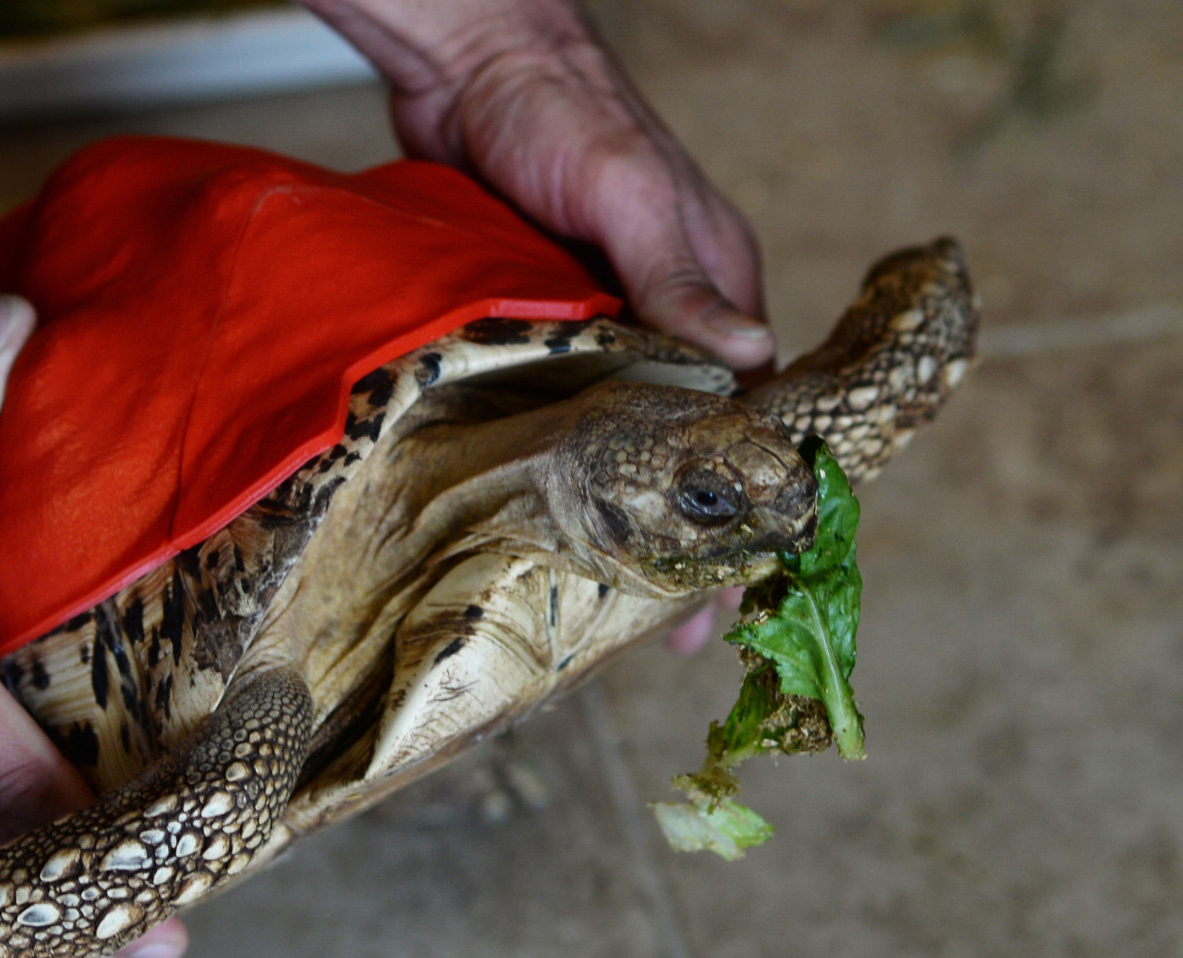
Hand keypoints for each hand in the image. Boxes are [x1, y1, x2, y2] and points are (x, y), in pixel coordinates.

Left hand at [300, 0, 771, 653]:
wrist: (466, 69)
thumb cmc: (563, 113)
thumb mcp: (628, 192)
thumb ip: (678, 276)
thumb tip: (751, 358)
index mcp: (716, 290)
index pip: (751, 419)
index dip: (741, 511)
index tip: (721, 598)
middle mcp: (662, 320)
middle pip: (676, 446)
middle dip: (666, 536)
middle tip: (639, 628)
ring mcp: (594, 326)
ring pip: (607, 438)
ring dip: (599, 509)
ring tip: (578, 596)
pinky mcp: (532, 324)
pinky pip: (546, 407)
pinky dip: (544, 462)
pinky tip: (519, 518)